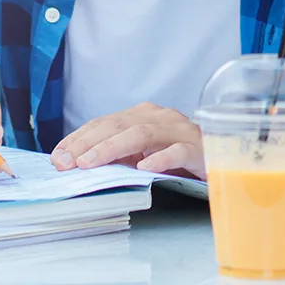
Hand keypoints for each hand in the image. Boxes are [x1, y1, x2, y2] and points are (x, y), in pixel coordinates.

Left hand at [51, 103, 205, 179]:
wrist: (226, 159)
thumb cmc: (180, 159)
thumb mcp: (144, 155)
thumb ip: (119, 155)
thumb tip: (79, 162)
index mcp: (145, 115)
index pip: (105, 122)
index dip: (79, 137)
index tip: (58, 155)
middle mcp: (161, 117)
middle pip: (119, 124)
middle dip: (88, 142)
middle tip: (66, 161)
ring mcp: (181, 131)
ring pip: (142, 134)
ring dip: (113, 148)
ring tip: (91, 163)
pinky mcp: (199, 149)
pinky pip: (177, 151)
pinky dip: (159, 158)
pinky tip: (143, 168)